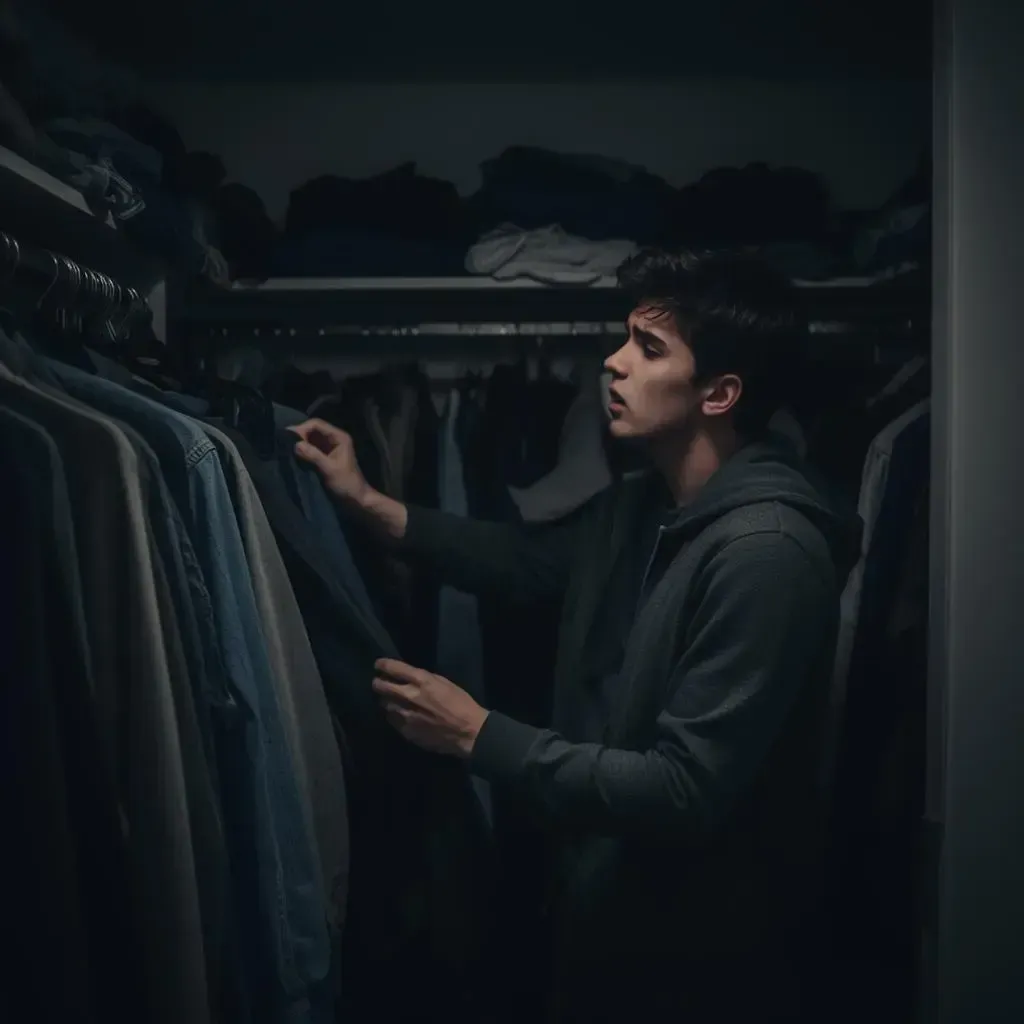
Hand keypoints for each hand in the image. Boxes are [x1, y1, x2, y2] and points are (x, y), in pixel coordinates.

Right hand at [288, 418, 369, 502]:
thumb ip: (313, 455)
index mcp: (339, 437)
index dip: (302, 429)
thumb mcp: (329, 469)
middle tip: (285, 445)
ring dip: (300, 444)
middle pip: (312, 430)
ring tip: (287, 450)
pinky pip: (311, 449)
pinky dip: (302, 451)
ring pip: (310, 440)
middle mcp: (334, 439)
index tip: (288, 438)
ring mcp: (329, 448)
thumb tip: (295, 444)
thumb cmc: (346, 484)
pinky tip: (294, 456)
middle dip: (299, 436)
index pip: (317, 424)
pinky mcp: (324, 457)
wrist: (356, 500)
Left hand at [372, 658, 488, 758]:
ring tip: (389, 699)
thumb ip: (423, 680)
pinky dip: (393, 715)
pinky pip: (392, 720)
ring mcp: (405, 715)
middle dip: (377, 682)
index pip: (393, 668)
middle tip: (378, 682)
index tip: (378, 664)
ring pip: (384, 704)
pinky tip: (399, 714)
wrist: (468, 732)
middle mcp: (409, 696)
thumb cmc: (461, 704)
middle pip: (381, 686)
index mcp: (422, 681)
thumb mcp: (444, 683)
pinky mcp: (406, 731)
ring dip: (386, 700)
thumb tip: (407, 678)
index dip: (383, 664)